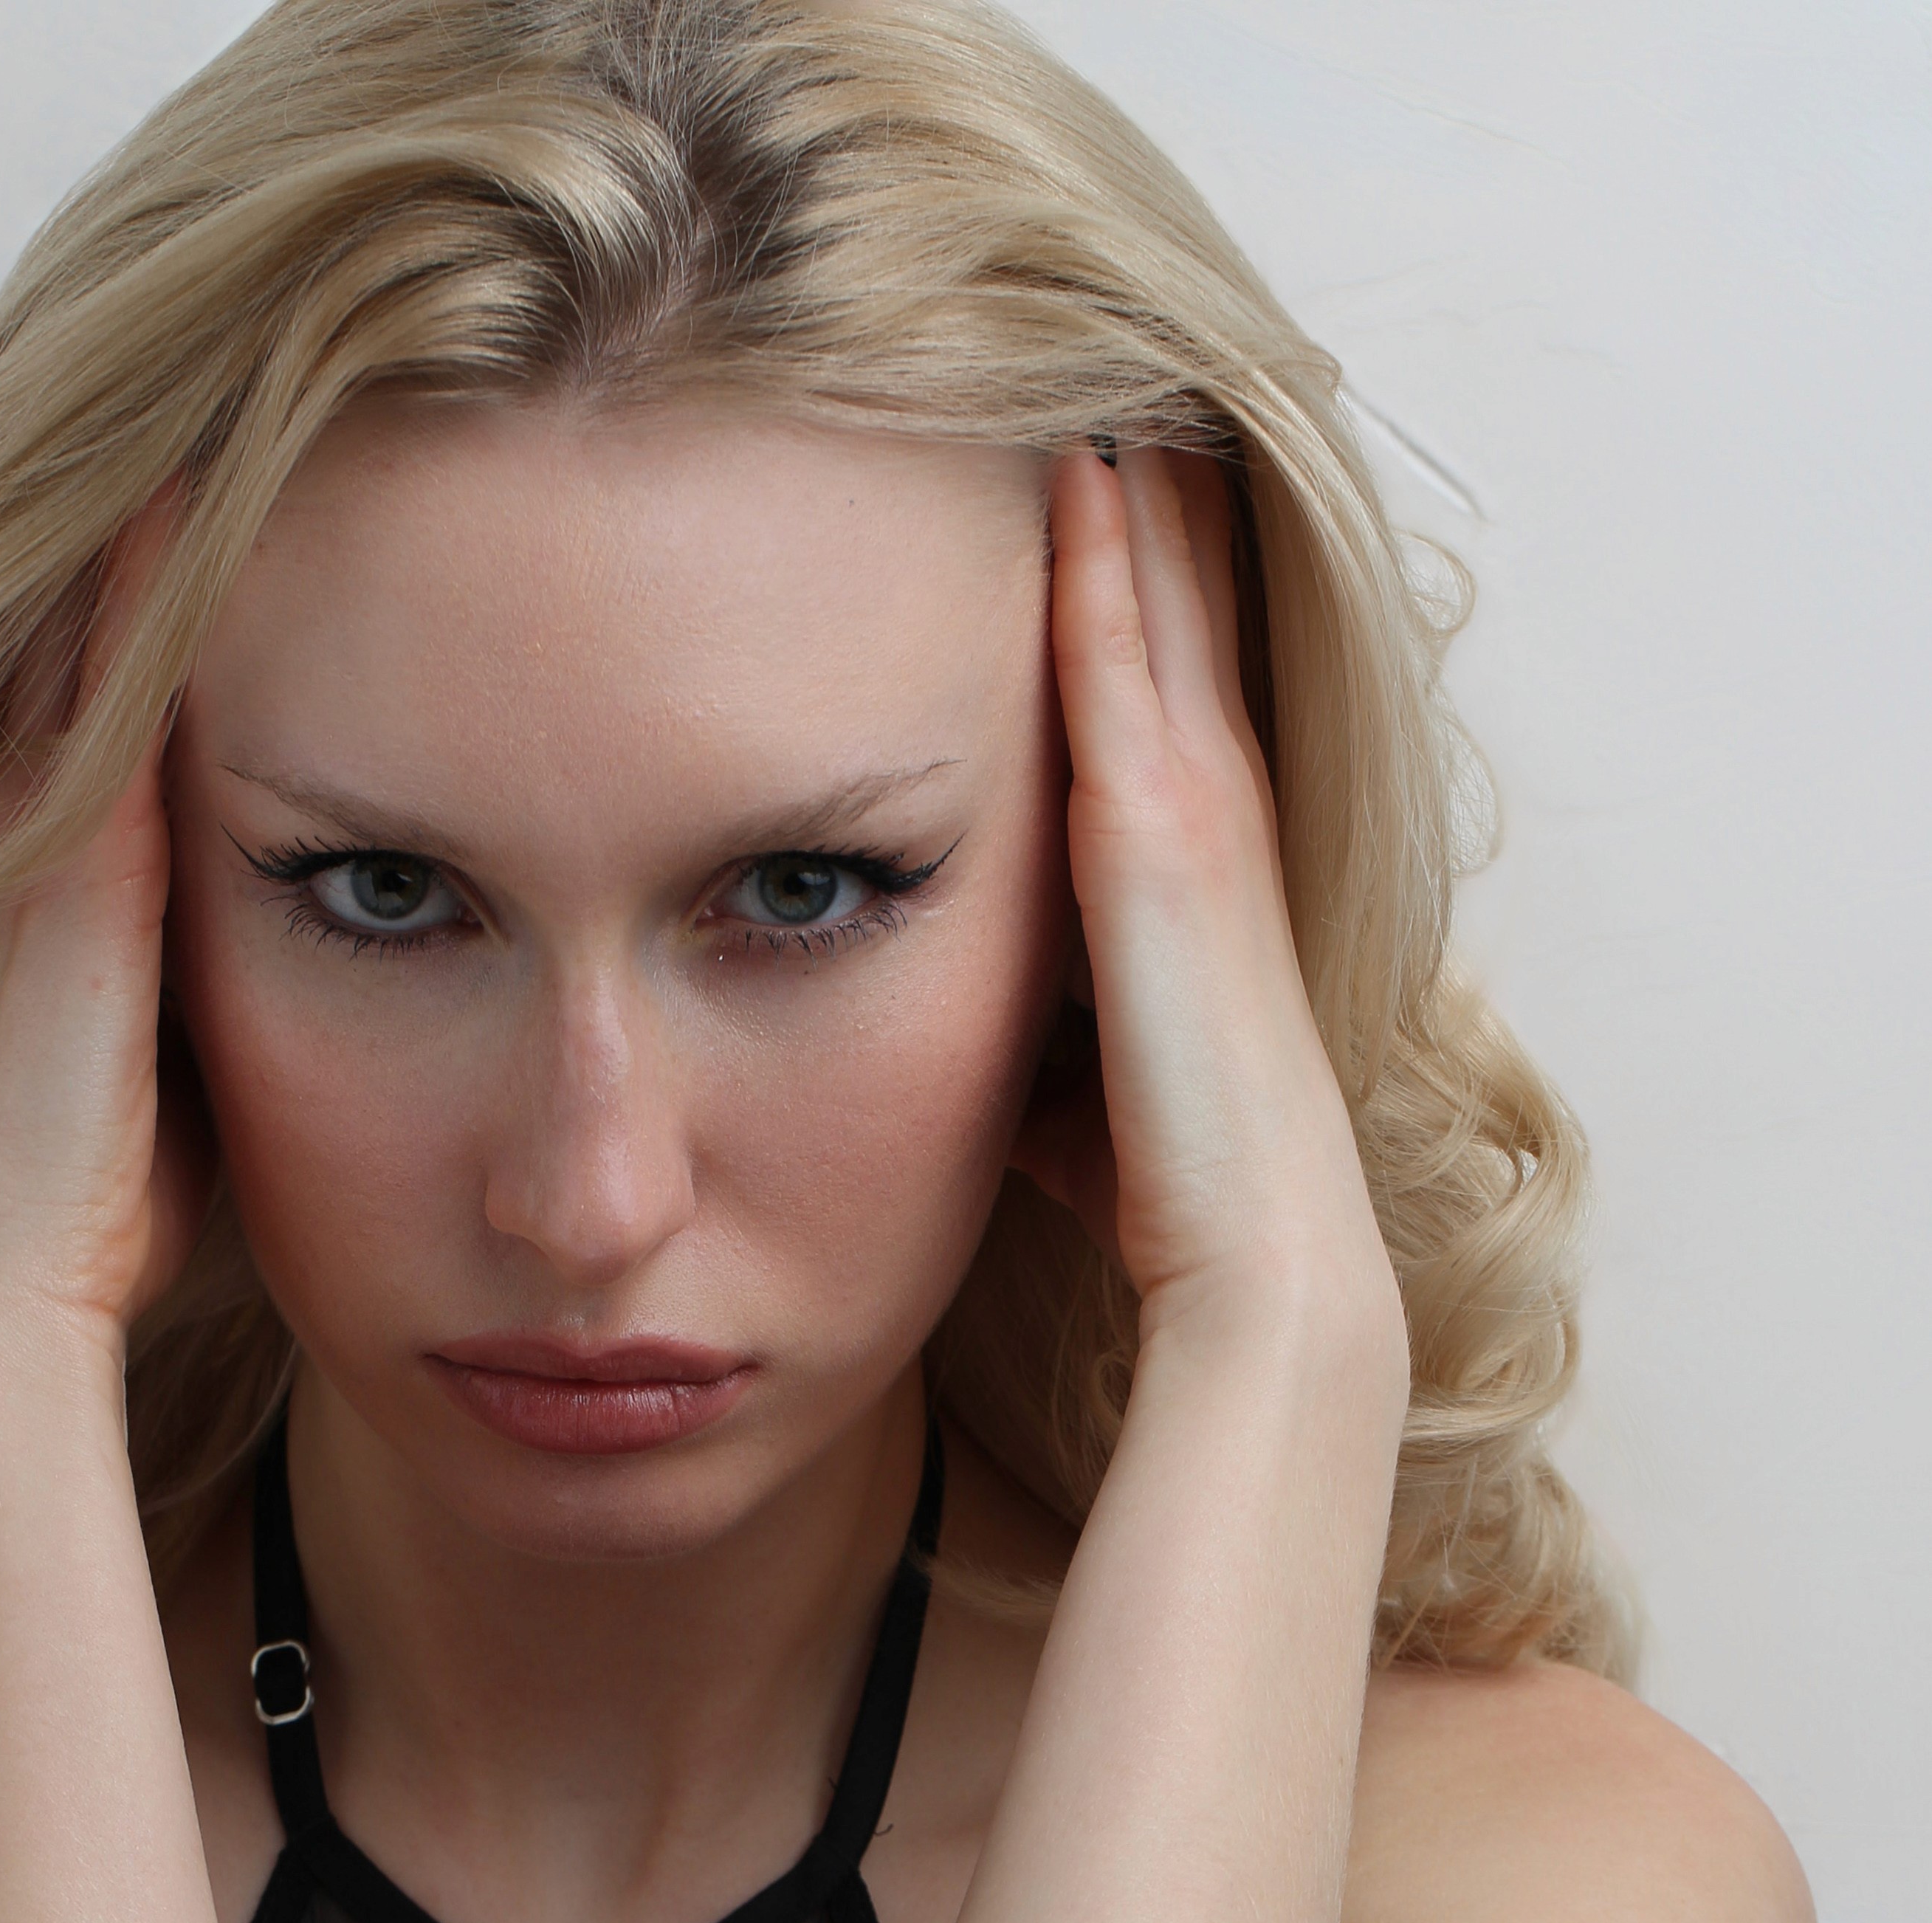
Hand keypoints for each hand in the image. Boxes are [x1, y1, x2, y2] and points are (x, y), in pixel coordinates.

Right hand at [0, 489, 217, 1369]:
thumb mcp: (213, 1080)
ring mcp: (39, 857)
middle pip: (86, 660)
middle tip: (208, 406)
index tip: (237, 515)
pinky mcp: (59, 878)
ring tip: (198, 409)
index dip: (163, 622)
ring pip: (83, 655)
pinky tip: (182, 498)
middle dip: (141, 546)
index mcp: (82, 903)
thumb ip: (249, 1000)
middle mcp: (45, 856)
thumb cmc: (132, 1213)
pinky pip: (98, 700)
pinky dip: (133, 600)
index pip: (125, 727)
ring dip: (132, 543)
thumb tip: (362, 971)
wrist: (28, 1286)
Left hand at [1016, 447, 1399, 1359]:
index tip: (1132, 482)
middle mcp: (1213, 820)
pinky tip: (1086, 467)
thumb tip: (968, 1042)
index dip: (1160, 586)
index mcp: (1197, 872)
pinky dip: (1109, 565)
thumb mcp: (1080, 1078)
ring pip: (1165, 612)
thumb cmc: (1168, 1186)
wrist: (1251, 1259)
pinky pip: (1124, 669)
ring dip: (1143, 495)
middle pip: (1183, 619)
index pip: (1171, 691)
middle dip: (1165, 503)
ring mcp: (1197, 819)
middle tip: (1140, 368)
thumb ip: (1040, 1025)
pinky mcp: (1161, 842)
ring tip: (1112, 365)